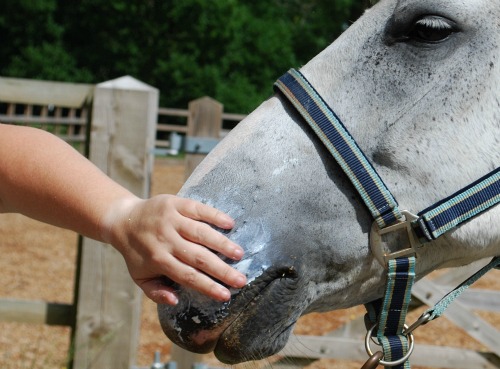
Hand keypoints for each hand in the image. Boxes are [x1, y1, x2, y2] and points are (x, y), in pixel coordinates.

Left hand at [104, 194, 246, 304]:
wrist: (123, 220)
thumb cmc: (136, 253)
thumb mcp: (140, 277)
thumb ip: (156, 292)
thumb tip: (175, 301)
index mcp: (158, 260)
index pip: (188, 276)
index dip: (208, 286)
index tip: (226, 295)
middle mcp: (165, 240)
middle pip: (198, 257)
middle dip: (222, 270)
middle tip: (242, 280)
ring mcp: (171, 220)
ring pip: (201, 233)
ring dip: (222, 244)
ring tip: (239, 254)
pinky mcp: (174, 203)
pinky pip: (198, 209)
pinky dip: (215, 215)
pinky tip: (230, 223)